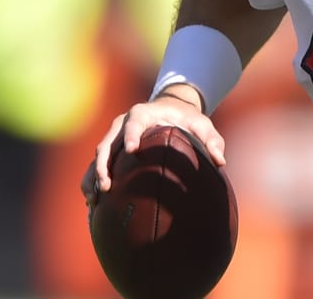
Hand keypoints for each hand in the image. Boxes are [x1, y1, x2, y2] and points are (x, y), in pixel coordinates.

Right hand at [80, 94, 226, 205]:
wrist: (171, 108)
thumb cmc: (187, 119)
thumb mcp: (202, 125)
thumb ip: (212, 140)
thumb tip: (220, 161)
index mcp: (143, 114)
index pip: (134, 122)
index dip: (131, 135)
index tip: (131, 150)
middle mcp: (122, 124)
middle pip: (107, 143)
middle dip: (103, 165)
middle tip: (106, 186)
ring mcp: (114, 137)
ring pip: (98, 156)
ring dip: (92, 177)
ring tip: (93, 200)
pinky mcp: (112, 150)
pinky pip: (97, 165)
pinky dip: (92, 181)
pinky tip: (93, 203)